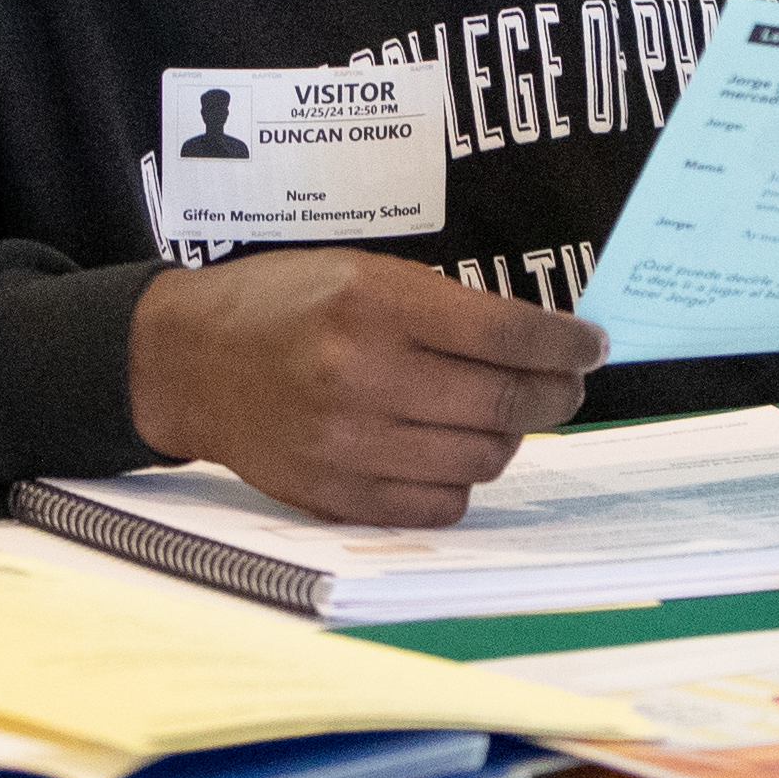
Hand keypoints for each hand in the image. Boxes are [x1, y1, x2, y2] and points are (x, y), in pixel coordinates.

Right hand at [128, 252, 606, 526]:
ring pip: (482, 460)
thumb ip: (446, 309)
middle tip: (562, 385)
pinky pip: (438, 504)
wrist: (189, 361)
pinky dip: (461, 480)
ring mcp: (348, 443)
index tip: (589, 346)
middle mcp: (363, 374)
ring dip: (510, 439)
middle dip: (553, 394)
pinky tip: (450, 452)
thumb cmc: (283, 305)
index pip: (507, 336)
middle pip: (505, 403)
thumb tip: (543, 347)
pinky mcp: (336, 494)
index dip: (565, 345)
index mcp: (374, 304)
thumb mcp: (362, 273)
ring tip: (501, 416)